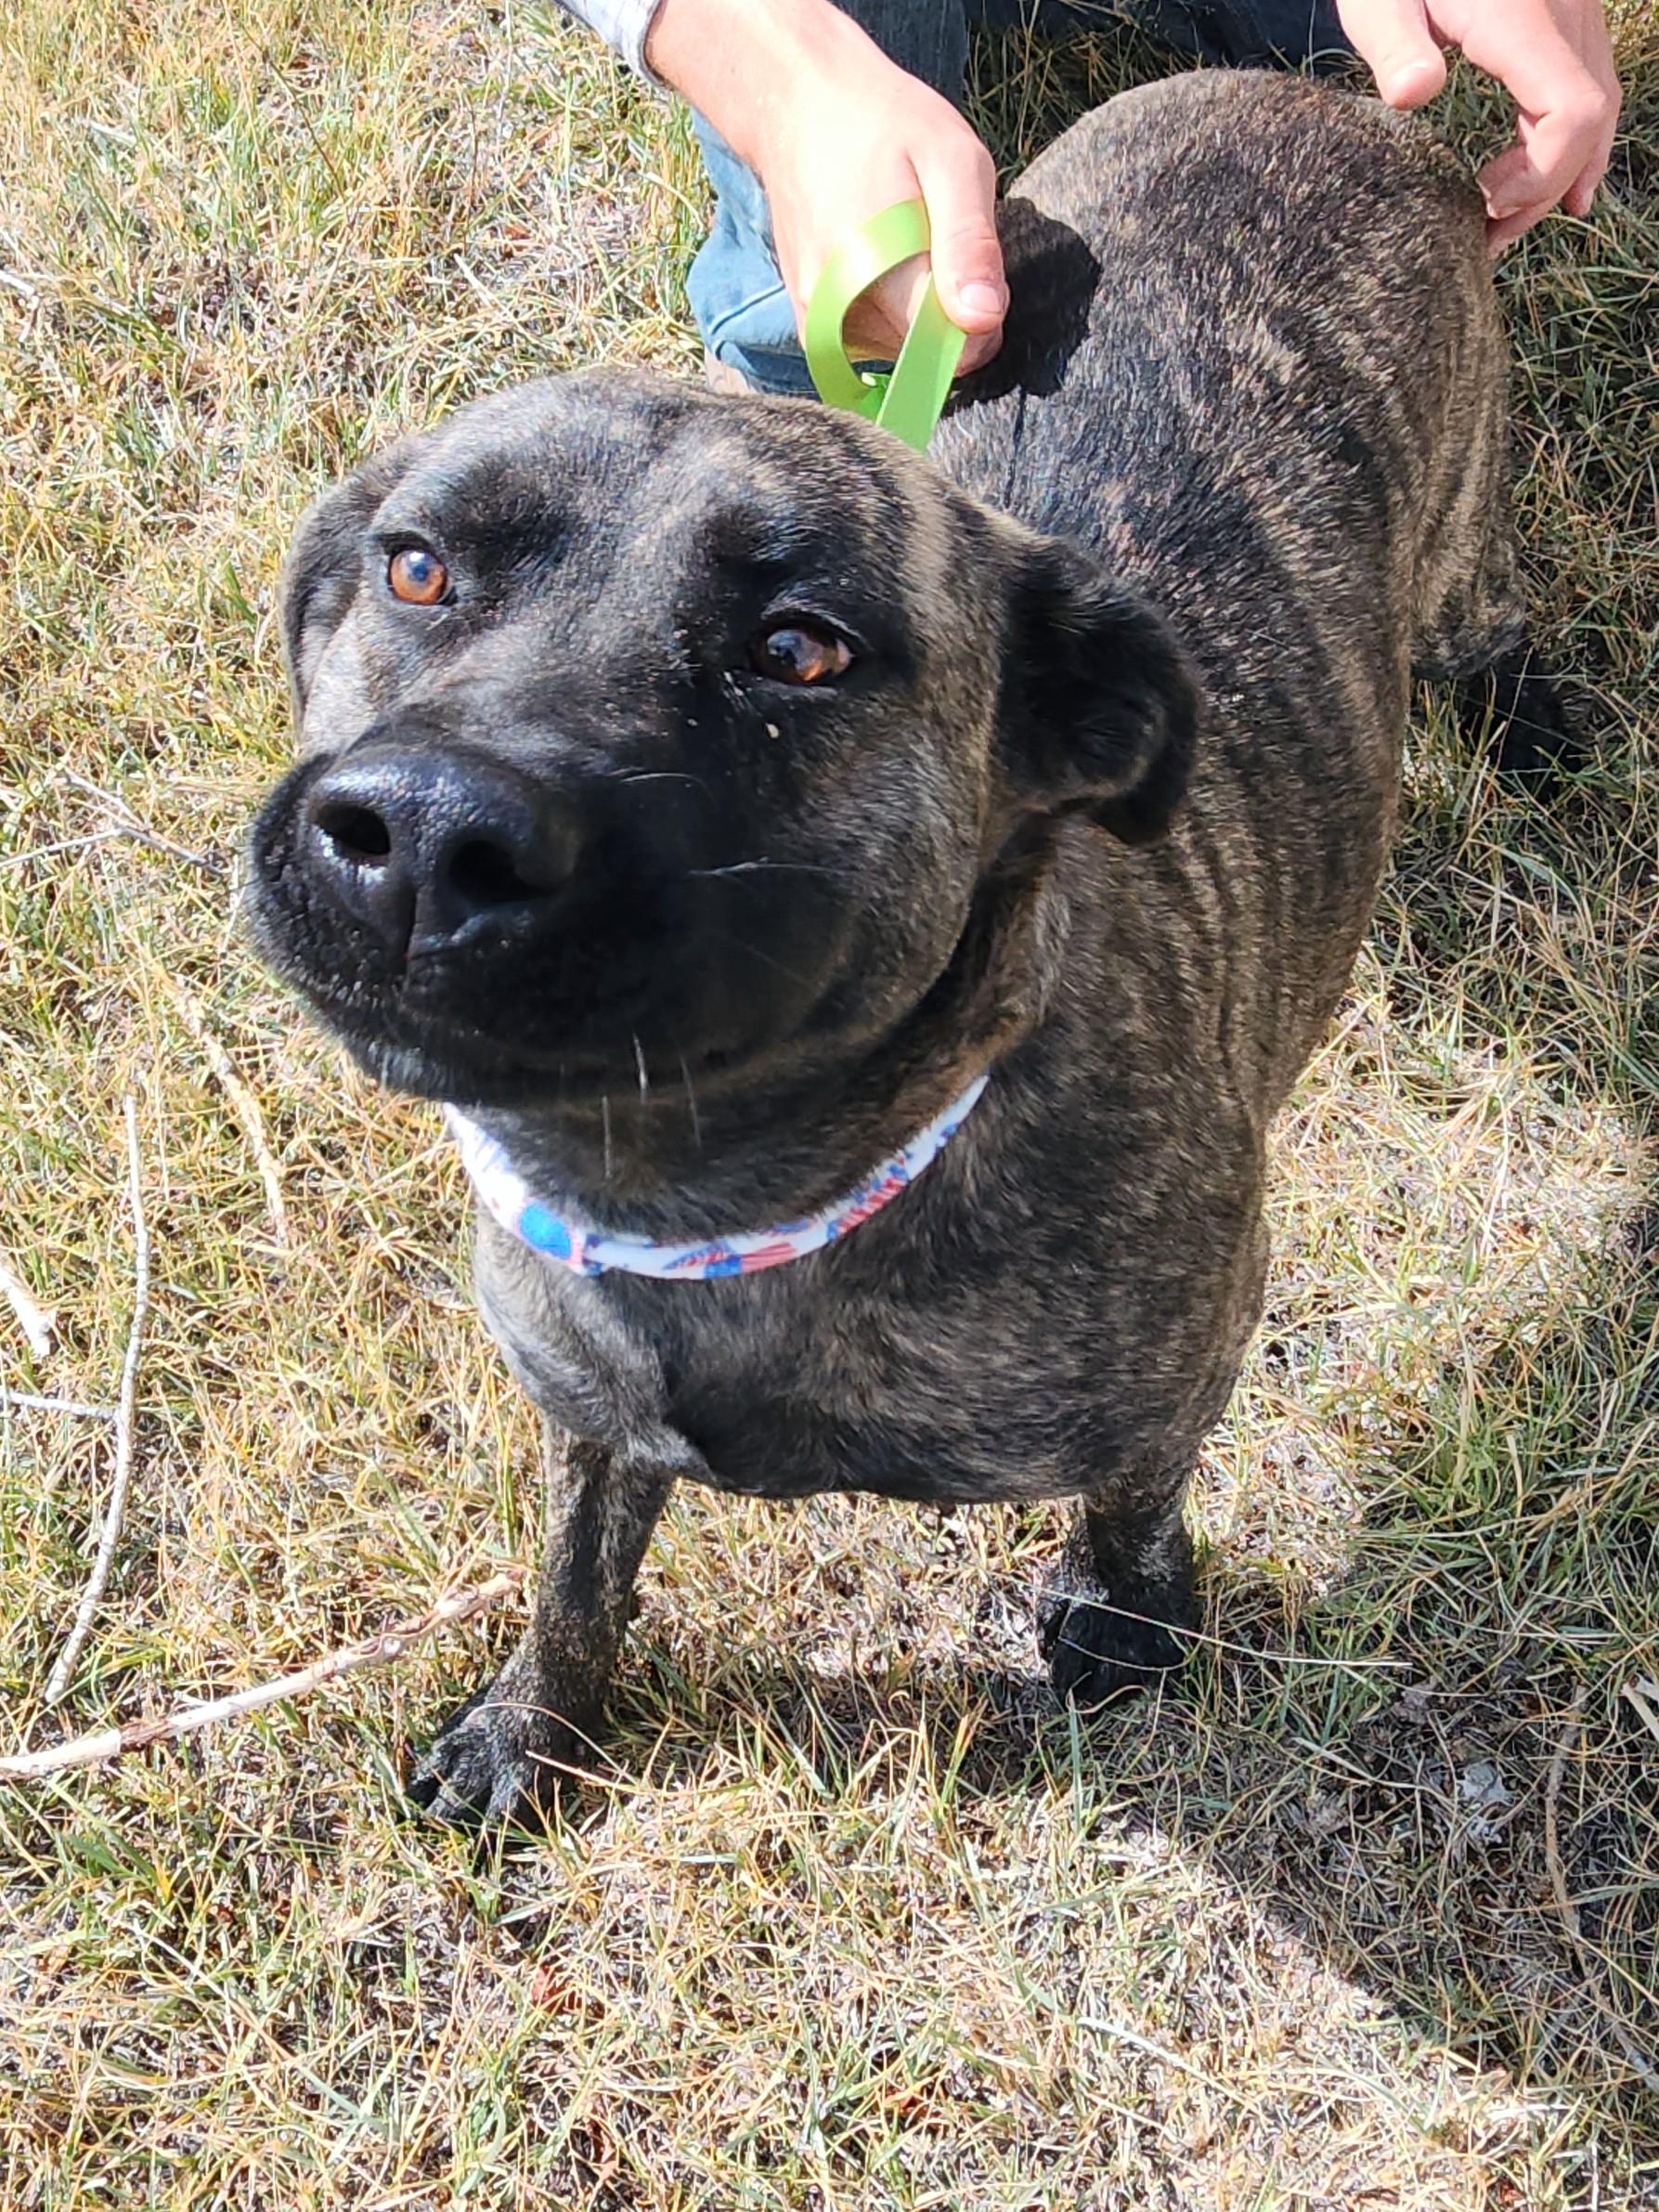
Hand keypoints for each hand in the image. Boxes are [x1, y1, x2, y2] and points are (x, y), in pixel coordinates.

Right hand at [647, 0, 1005, 368]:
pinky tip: (884, 265)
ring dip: (918, 312)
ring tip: (905, 243)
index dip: (980, 316)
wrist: (798, 107)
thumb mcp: (950, 159)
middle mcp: (837, 316)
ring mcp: (817, 328)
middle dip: (948, 313)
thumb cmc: (883, 123)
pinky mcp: (811, 330)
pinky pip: (874, 350)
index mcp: (876, 277)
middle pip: (928, 358)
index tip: (972, 264)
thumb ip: (968, 242)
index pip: (953, 351)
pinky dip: (893, 318)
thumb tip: (983, 319)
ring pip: (902, 357)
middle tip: (937, 239)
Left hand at [1337, 0, 1620, 246]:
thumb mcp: (1378, 2)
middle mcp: (1566, 13)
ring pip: (1598, 106)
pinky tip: (1560, 182)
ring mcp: (1575, 11)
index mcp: (1522, 18)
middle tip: (1485, 236)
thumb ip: (1395, 48)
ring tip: (1510, 221)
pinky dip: (1577, 138)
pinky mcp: (1567, 13)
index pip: (1573, 113)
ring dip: (1560, 171)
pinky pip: (1590, 84)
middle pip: (1589, 122)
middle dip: (1542, 190)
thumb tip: (1413, 93)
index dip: (1540, 175)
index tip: (1483, 202)